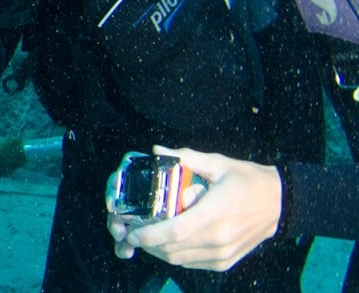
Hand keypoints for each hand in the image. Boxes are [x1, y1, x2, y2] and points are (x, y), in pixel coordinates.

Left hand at [109, 146, 281, 270]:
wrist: (281, 203)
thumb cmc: (249, 181)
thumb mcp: (219, 164)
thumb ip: (186, 158)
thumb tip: (157, 150)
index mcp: (215, 212)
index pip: (175, 232)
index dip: (149, 236)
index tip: (131, 231)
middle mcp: (219, 238)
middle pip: (171, 249)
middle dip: (147, 243)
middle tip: (134, 231)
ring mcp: (223, 253)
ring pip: (179, 259)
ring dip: (159, 250)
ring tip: (149, 236)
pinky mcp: (225, 261)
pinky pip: (192, 263)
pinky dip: (176, 255)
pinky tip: (170, 242)